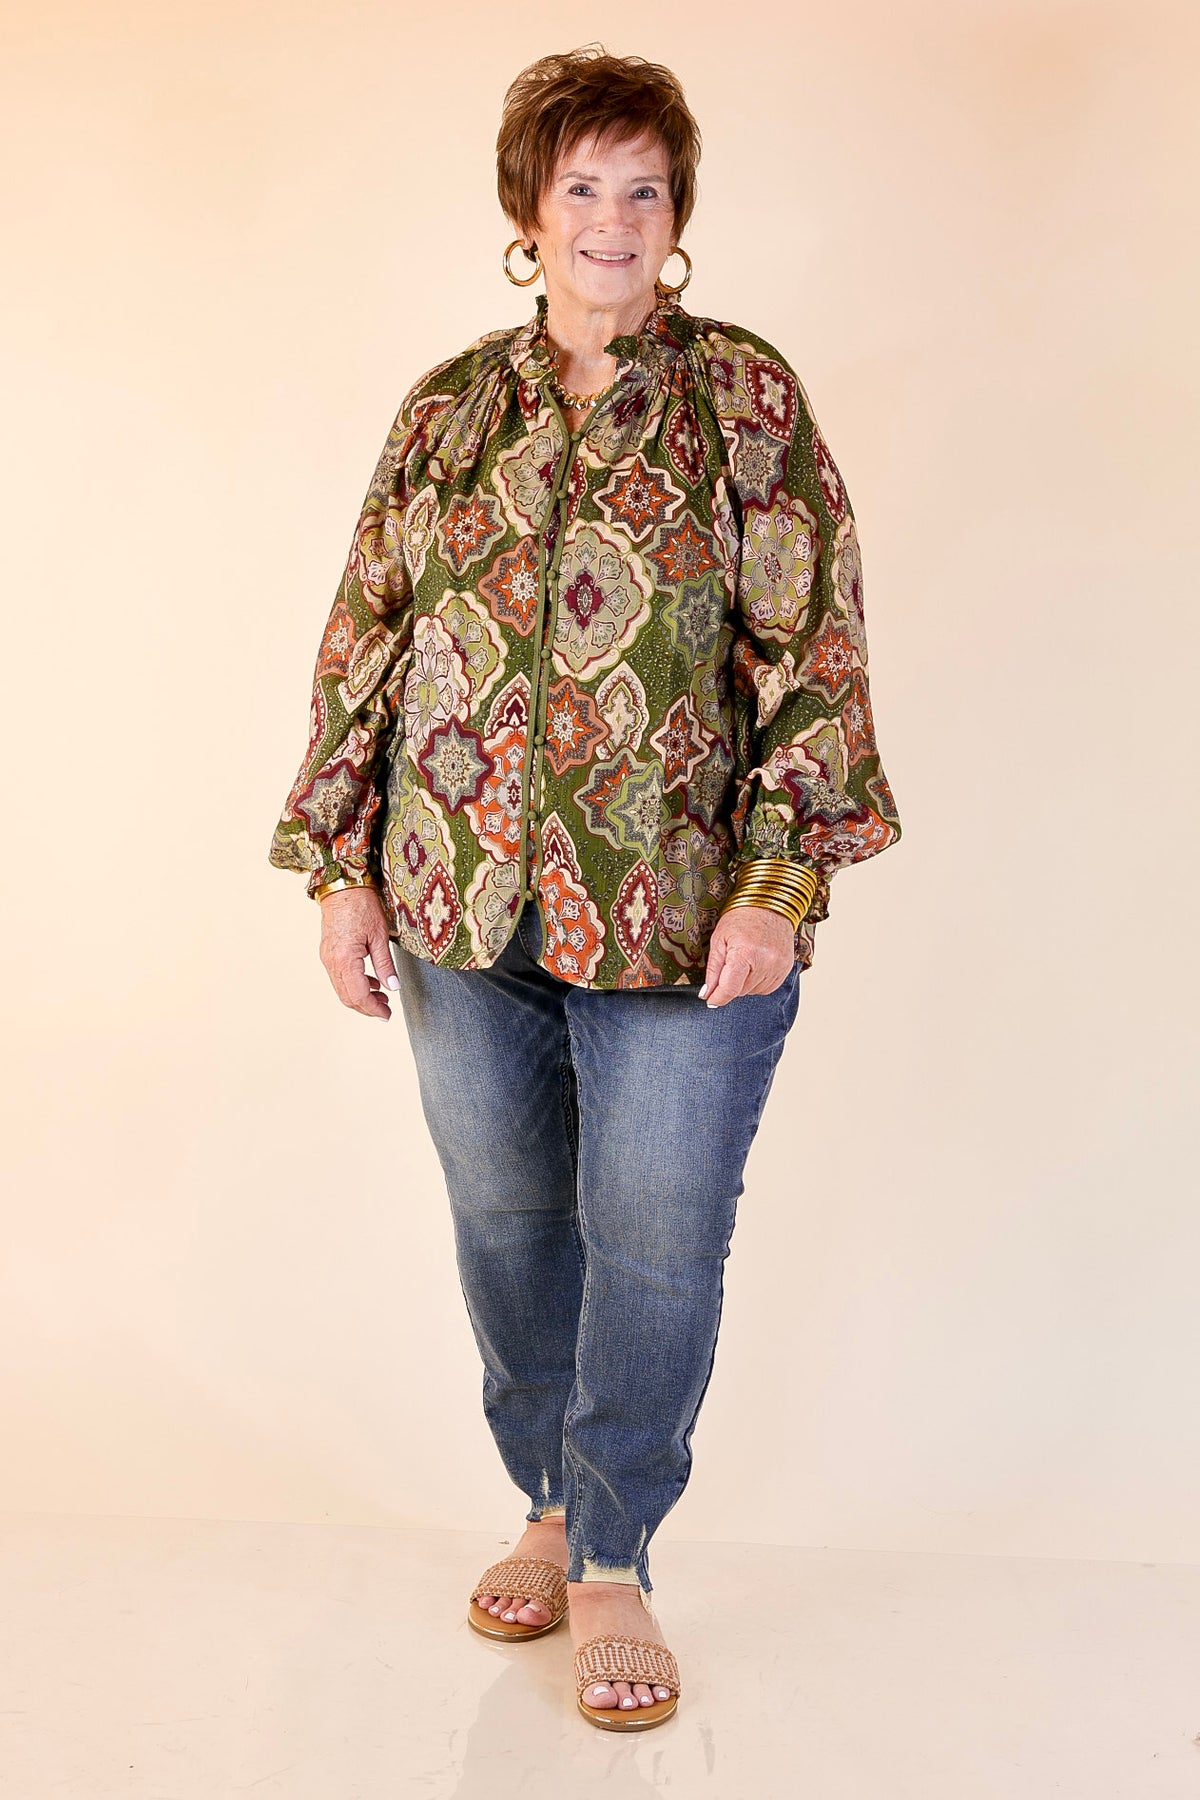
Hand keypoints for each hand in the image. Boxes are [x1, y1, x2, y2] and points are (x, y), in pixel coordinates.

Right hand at [318, 887, 398, 1020]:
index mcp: (345, 959)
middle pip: (347, 997)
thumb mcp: (380, 936)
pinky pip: (339, 977)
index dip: (373, 1009)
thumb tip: (393, 987)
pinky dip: (354, 985)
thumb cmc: (362, 906)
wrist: (342, 886)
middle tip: (386, 1011)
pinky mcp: (328, 953)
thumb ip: (385, 964)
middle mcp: (332, 961)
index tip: (386, 1015)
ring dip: (360, 998)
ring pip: (342, 989)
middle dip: (366, 1008)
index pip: (358, 995)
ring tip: (382, 998)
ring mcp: (327, 958)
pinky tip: (371, 982)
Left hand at [700, 906, 795, 1007]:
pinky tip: (755, 965)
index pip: (730, 989)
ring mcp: (779, 967)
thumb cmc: (742, 918)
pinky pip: (766, 988)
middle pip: (740, 991)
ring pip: (752, 991)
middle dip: (730, 983)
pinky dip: (757, 981)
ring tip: (744, 960)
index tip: (710, 1000)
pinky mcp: (786, 969)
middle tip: (730, 962)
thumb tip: (707, 994)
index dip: (717, 998)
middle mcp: (766, 963)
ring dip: (744, 983)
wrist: (770, 905)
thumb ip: (713, 970)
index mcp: (746, 953)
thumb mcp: (719, 939)